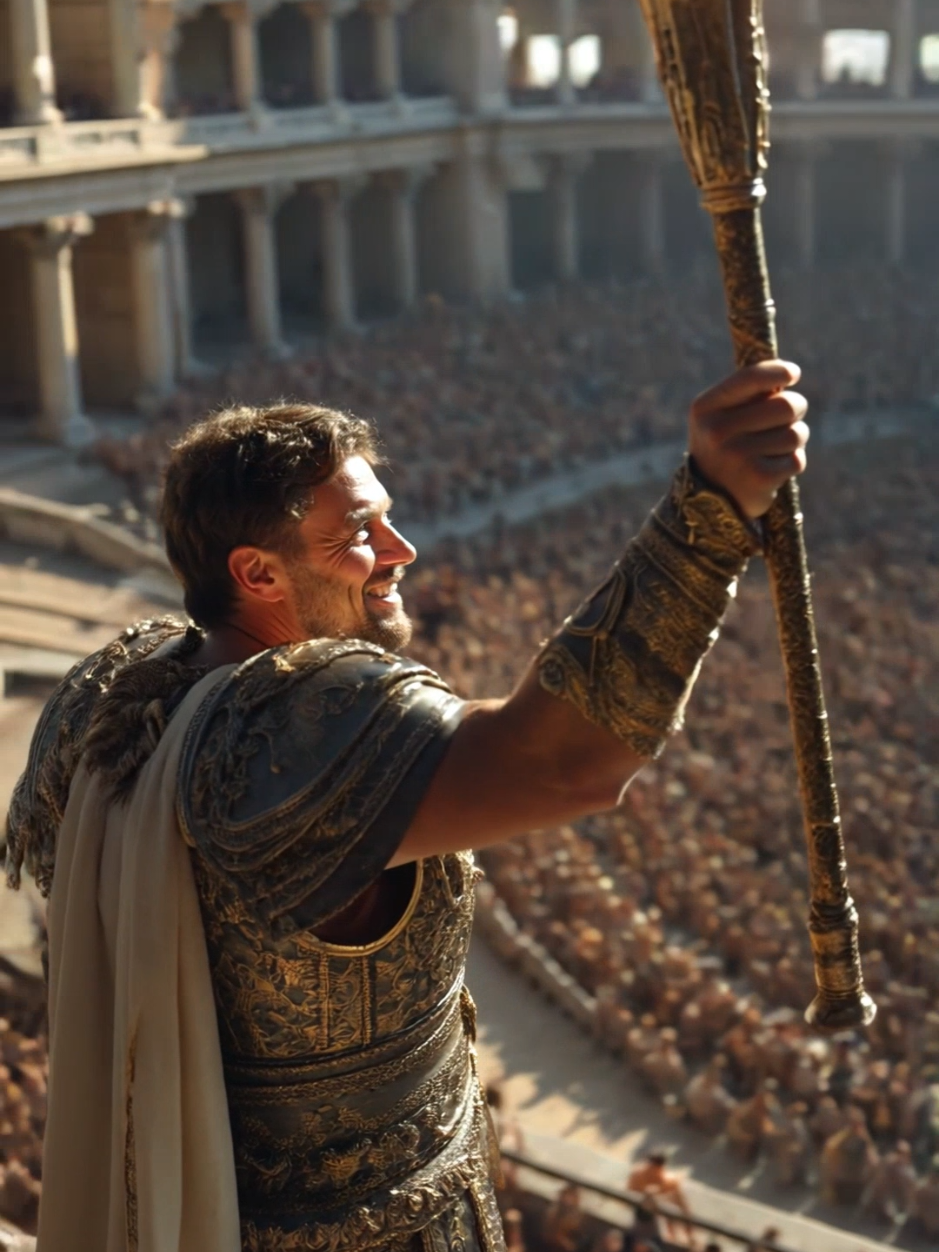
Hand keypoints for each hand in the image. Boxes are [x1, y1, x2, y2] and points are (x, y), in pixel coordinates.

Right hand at [688, 360, 808, 519]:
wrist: (709, 502)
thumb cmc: (723, 446)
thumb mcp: (721, 416)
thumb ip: (749, 392)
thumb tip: (788, 374)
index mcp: (705, 408)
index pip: (752, 377)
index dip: (779, 371)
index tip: (793, 374)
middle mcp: (718, 431)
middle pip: (786, 405)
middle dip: (796, 409)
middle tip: (790, 416)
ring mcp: (737, 456)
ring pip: (796, 434)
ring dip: (795, 439)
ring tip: (776, 446)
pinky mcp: (758, 479)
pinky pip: (796, 460)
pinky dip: (790, 463)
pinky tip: (773, 469)